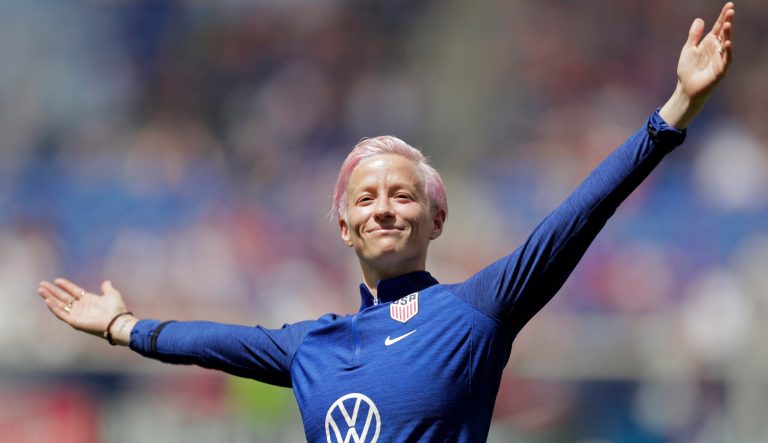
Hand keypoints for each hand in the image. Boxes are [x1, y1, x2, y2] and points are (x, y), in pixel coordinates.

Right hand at [38, 279, 132, 341]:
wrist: (116, 321)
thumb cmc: (116, 309)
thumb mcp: (112, 294)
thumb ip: (107, 288)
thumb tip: (106, 282)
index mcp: (88, 300)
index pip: (73, 291)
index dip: (65, 285)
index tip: (56, 280)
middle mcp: (81, 307)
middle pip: (63, 297)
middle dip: (52, 291)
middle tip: (41, 284)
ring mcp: (76, 314)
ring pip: (59, 305)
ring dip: (49, 298)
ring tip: (40, 290)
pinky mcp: (74, 321)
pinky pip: (61, 314)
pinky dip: (54, 308)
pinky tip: (47, 300)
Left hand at [660, 2, 734, 128]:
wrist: (686, 88)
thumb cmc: (687, 70)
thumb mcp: (689, 49)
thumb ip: (694, 35)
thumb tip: (699, 19)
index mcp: (710, 43)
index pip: (718, 27)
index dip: (723, 16)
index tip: (729, 5)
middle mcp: (717, 49)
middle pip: (724, 33)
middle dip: (728, 22)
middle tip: (730, 11)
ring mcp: (720, 59)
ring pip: (726, 44)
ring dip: (728, 35)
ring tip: (727, 24)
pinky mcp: (721, 70)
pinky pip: (726, 59)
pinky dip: (727, 52)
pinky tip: (727, 44)